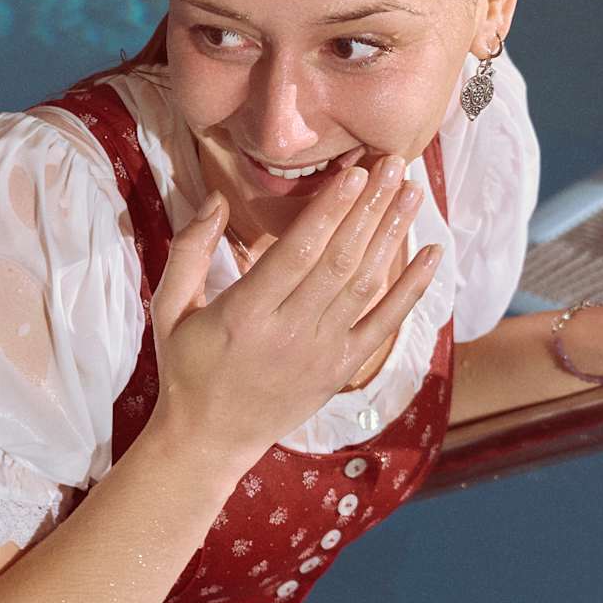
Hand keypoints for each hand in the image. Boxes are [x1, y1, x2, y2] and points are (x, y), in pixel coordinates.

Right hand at [149, 153, 440, 458]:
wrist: (210, 439)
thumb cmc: (186, 367)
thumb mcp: (168, 308)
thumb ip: (189, 251)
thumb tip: (215, 198)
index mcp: (244, 314)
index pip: (296, 252)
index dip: (330, 211)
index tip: (354, 173)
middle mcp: (289, 332)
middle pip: (340, 261)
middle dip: (369, 208)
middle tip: (394, 164)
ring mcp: (321, 352)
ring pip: (366, 284)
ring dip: (392, 235)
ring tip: (413, 192)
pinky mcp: (340, 368)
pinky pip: (385, 324)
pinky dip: (412, 289)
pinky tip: (433, 255)